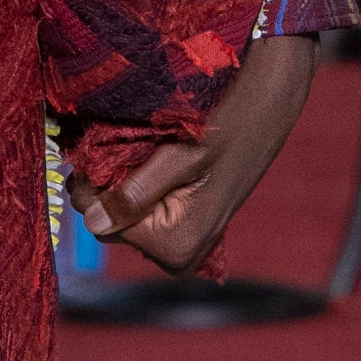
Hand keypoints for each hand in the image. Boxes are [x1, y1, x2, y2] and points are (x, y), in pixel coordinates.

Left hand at [73, 33, 320, 277]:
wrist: (268, 105)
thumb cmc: (230, 125)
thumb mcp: (180, 156)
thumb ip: (135, 193)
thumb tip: (93, 222)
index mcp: (176, 246)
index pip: (101, 223)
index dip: (94, 183)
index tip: (98, 147)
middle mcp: (179, 255)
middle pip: (111, 223)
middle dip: (108, 183)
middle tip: (122, 143)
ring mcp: (182, 244)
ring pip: (123, 214)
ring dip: (121, 180)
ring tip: (142, 147)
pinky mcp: (184, 227)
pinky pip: (141, 209)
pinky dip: (136, 182)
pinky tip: (152, 157)